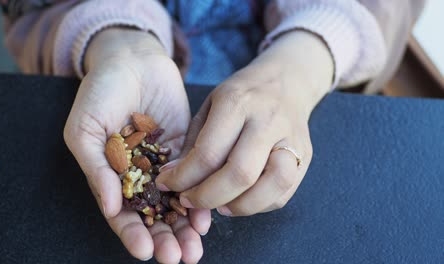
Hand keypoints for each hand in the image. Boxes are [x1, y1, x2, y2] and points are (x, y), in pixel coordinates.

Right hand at [63, 28, 210, 262]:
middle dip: (164, 239)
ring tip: (194, 249)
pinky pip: (195, 180)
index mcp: (111, 176)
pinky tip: (206, 218)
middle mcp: (140, 177)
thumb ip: (96, 168)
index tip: (144, 251)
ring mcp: (164, 165)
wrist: (133, 60)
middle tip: (177, 258)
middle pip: (152, 216)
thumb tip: (110, 206)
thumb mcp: (85, 129)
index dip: (132, 234)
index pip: (122, 214)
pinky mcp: (186, 151)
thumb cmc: (100, 93)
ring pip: (176, 205)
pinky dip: (200, 200)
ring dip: (184, 229)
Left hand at [156, 31, 333, 215]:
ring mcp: (292, 138)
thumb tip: (173, 179)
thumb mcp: (210, 106)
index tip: (167, 185)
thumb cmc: (241, 96)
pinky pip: (284, 193)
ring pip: (273, 186)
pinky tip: (241, 199)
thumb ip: (193, 143)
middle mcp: (268, 120)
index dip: (183, 177)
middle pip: (241, 173)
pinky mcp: (306, 155)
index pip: (208, 152)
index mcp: (237, 102)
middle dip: (208, 197)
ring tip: (220, 206)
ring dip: (240, 206)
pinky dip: (259, 205)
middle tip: (189, 200)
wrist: (287, 81)